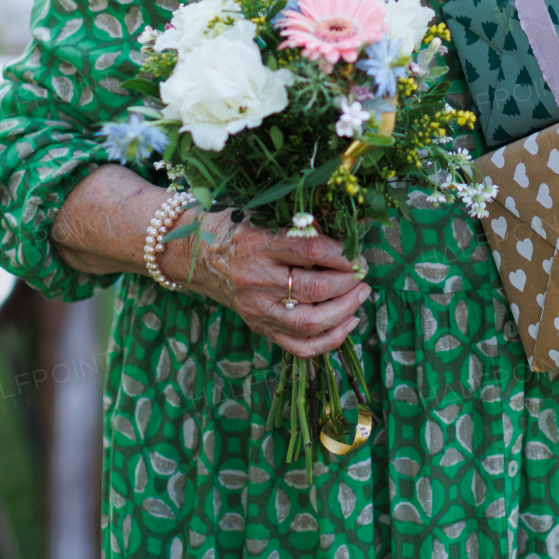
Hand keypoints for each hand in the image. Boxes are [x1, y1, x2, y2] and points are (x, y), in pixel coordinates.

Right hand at [164, 213, 369, 359]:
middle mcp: (255, 279)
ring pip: (310, 322)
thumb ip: (300, 224)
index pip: (311, 250)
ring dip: (345, 310)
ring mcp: (256, 308)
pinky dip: (330, 340)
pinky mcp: (259, 327)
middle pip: (314, 288)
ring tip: (361, 294)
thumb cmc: (235, 226)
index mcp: (257, 243)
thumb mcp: (262, 212)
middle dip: (348, 282)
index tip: (357, 252)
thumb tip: (346, 233)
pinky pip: (299, 346)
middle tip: (363, 272)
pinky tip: (348, 322)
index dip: (342, 254)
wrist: (195, 254)